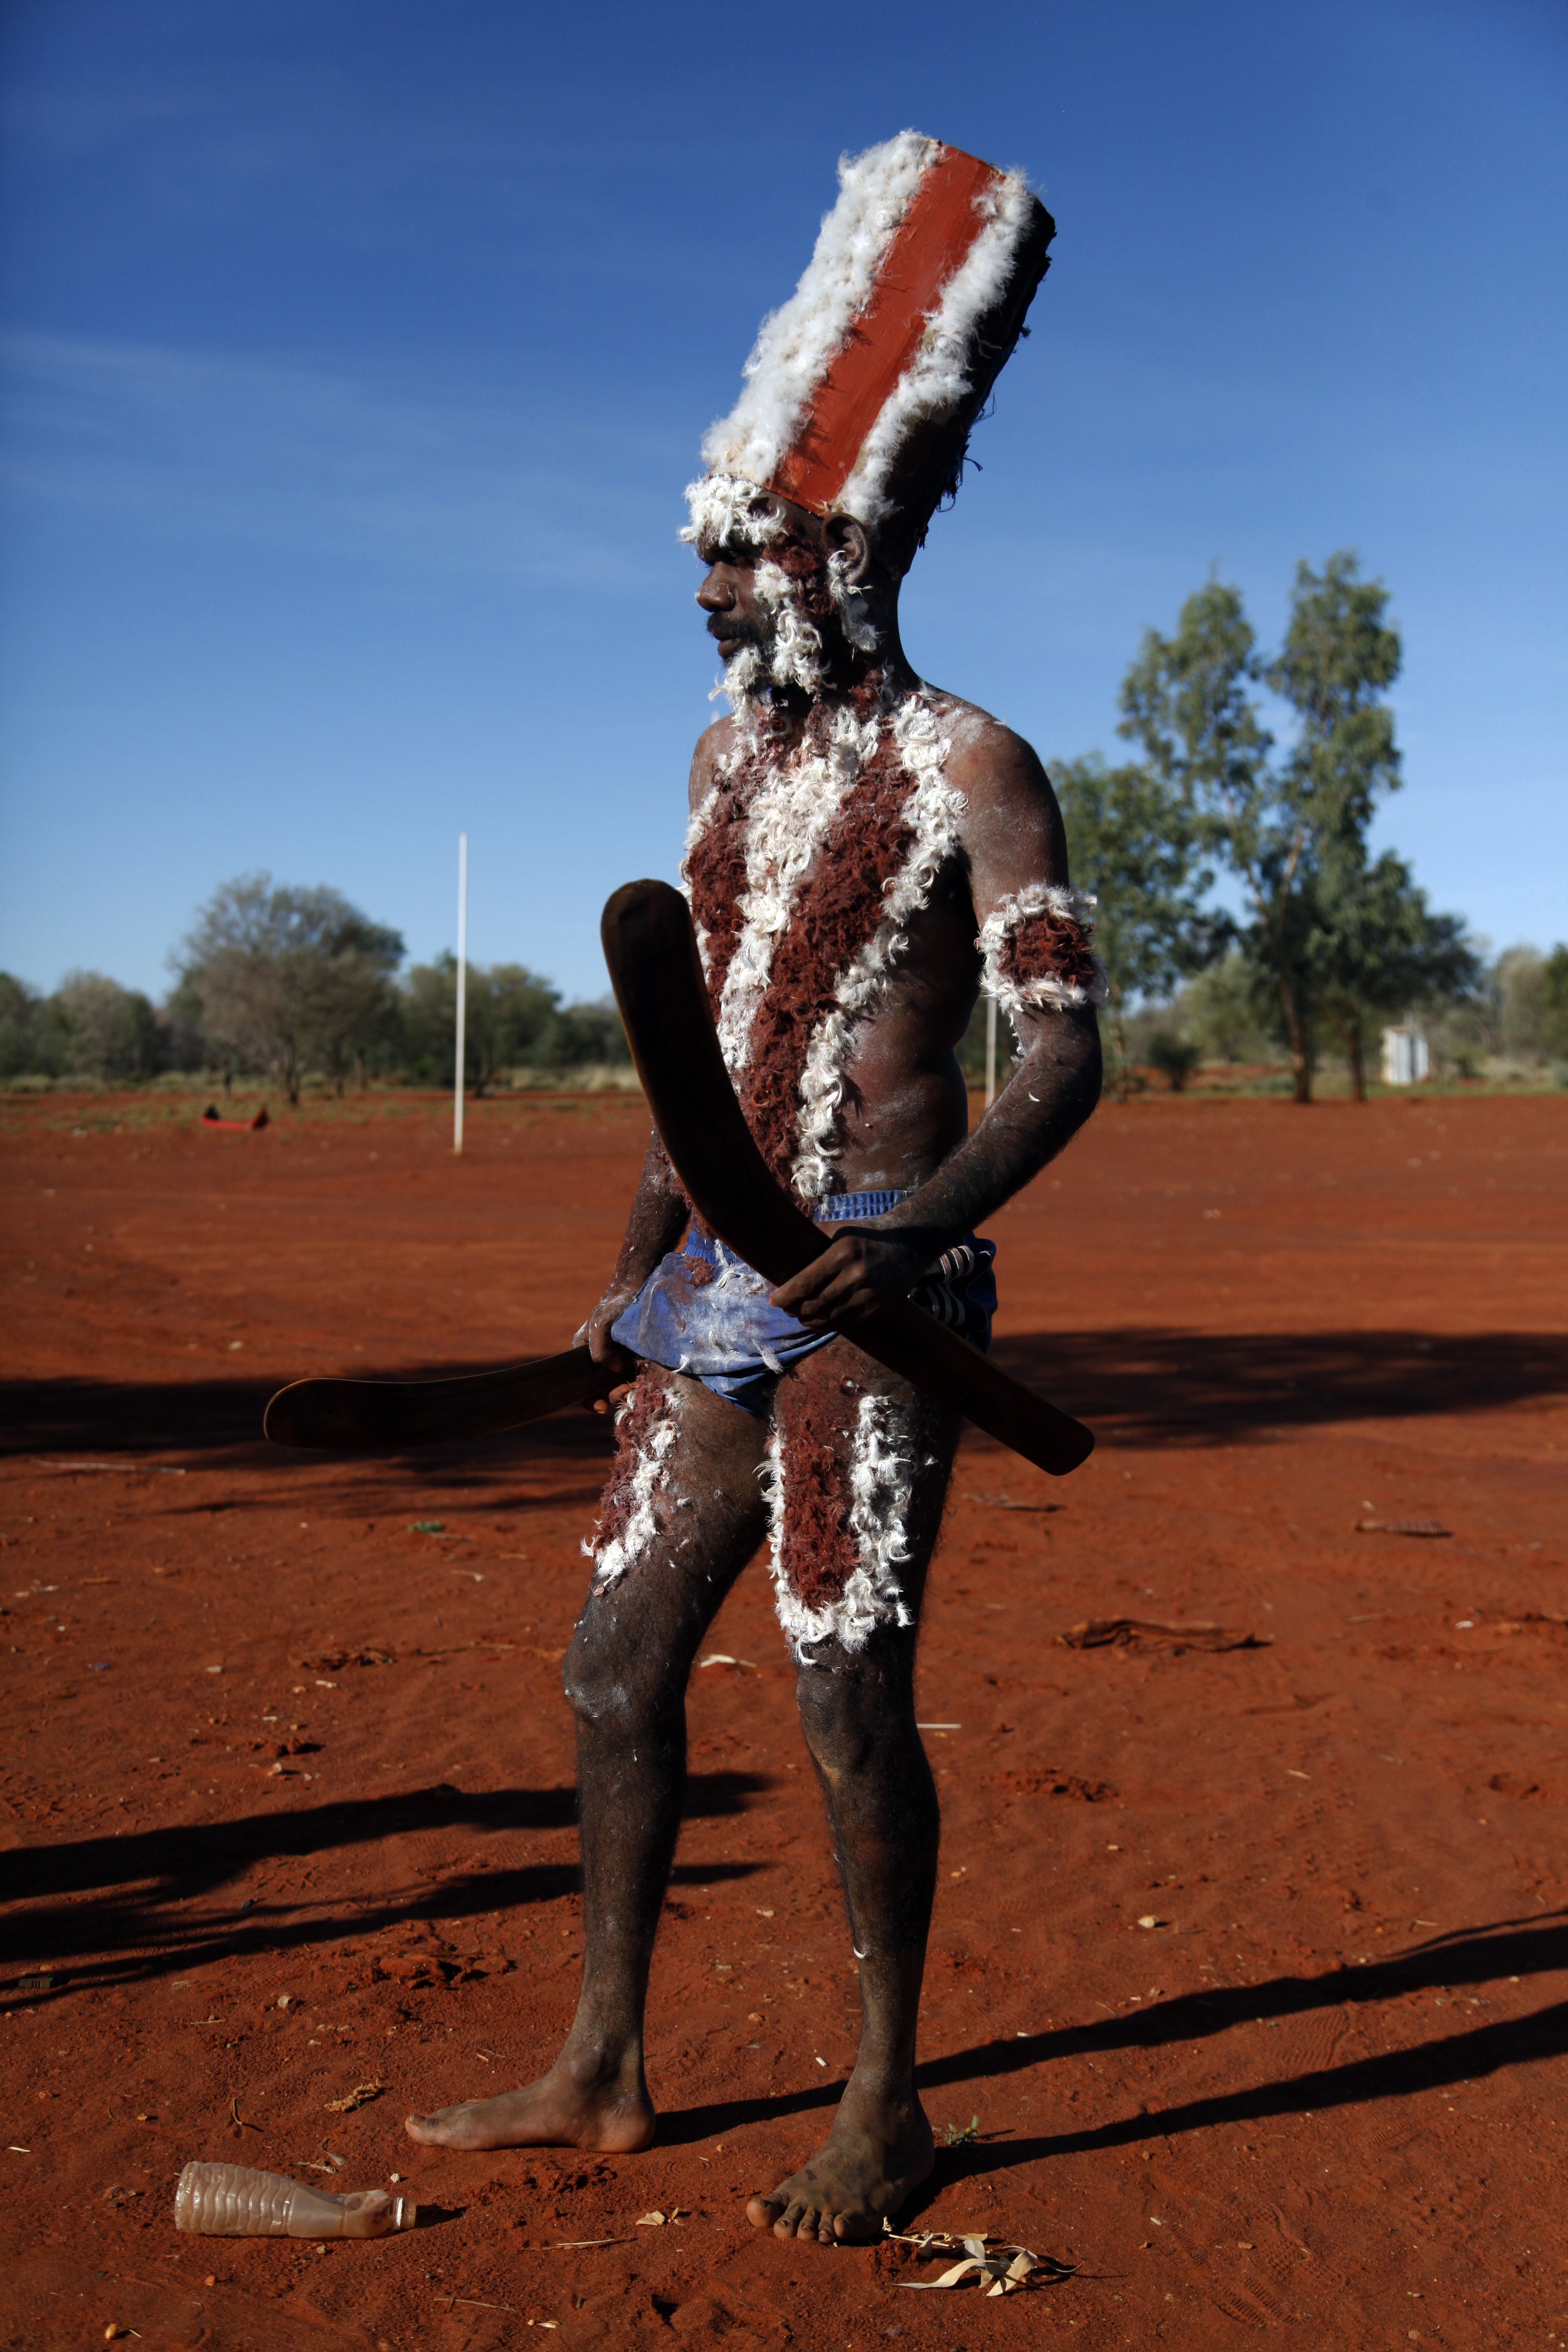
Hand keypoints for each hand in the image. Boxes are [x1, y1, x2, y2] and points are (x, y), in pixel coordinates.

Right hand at [574, 1282, 642, 1413]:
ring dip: (625, 1390)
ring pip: (618, 1384)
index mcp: (584, 1351)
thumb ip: (599, 1348)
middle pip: (601, 1388)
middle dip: (612, 1394)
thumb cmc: (614, 1304)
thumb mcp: (600, 1324)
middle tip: (625, 1390)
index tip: (603, 1406)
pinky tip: (642, 1379)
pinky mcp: (634, 1356)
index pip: (581, 1384)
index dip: (588, 1400)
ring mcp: (617, 1357)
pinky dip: (636, 1381)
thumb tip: (614, 1370)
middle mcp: (599, 1357)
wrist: (638, 1287)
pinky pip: (633, 1375)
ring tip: (634, 1386)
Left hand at [768, 1225, 936, 1329]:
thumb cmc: (868, 1233)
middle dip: (795, 1309)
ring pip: (830, 1318)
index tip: (773, 1300)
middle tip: (786, 1307)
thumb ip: (813, 1237)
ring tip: (800, 1316)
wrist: (910, 1242)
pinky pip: (848, 1322)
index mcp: (842, 1253)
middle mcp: (856, 1275)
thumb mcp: (840, 1227)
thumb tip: (783, 1246)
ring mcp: (871, 1293)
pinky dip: (829, 1325)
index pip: (805, 1282)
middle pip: (815, 1304)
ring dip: (810, 1321)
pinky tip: (819, 1322)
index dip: (786, 1295)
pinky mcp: (881, 1305)